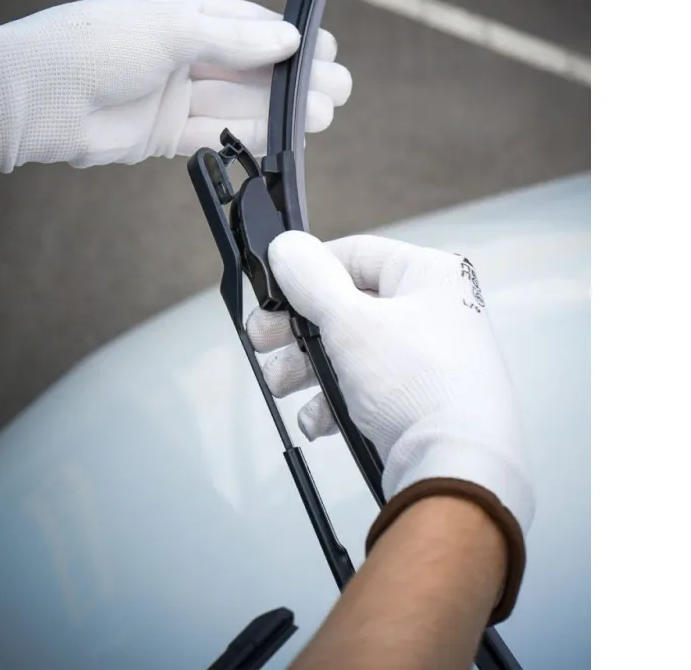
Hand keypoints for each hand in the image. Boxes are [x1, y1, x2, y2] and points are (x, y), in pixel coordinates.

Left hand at [0, 0, 351, 171]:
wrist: (37, 101)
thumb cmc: (93, 46)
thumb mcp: (170, 27)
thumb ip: (232, 37)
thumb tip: (287, 37)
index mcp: (181, 13)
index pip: (247, 23)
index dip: (289, 37)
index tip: (326, 50)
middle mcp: (181, 52)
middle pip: (250, 66)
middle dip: (295, 77)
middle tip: (339, 88)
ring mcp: (174, 94)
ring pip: (239, 102)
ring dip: (280, 110)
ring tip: (323, 115)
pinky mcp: (165, 133)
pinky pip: (217, 133)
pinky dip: (249, 135)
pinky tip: (282, 137)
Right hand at [246, 232, 534, 539]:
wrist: (455, 469)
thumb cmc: (416, 384)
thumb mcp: (351, 322)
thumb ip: (311, 280)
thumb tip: (287, 247)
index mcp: (428, 276)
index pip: (355, 254)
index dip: (308, 272)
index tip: (273, 293)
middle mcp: (431, 311)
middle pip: (347, 305)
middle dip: (297, 329)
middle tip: (262, 341)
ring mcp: (426, 359)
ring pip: (351, 350)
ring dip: (307, 368)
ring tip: (280, 385)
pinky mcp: (418, 400)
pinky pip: (367, 388)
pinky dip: (335, 400)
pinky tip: (317, 419)